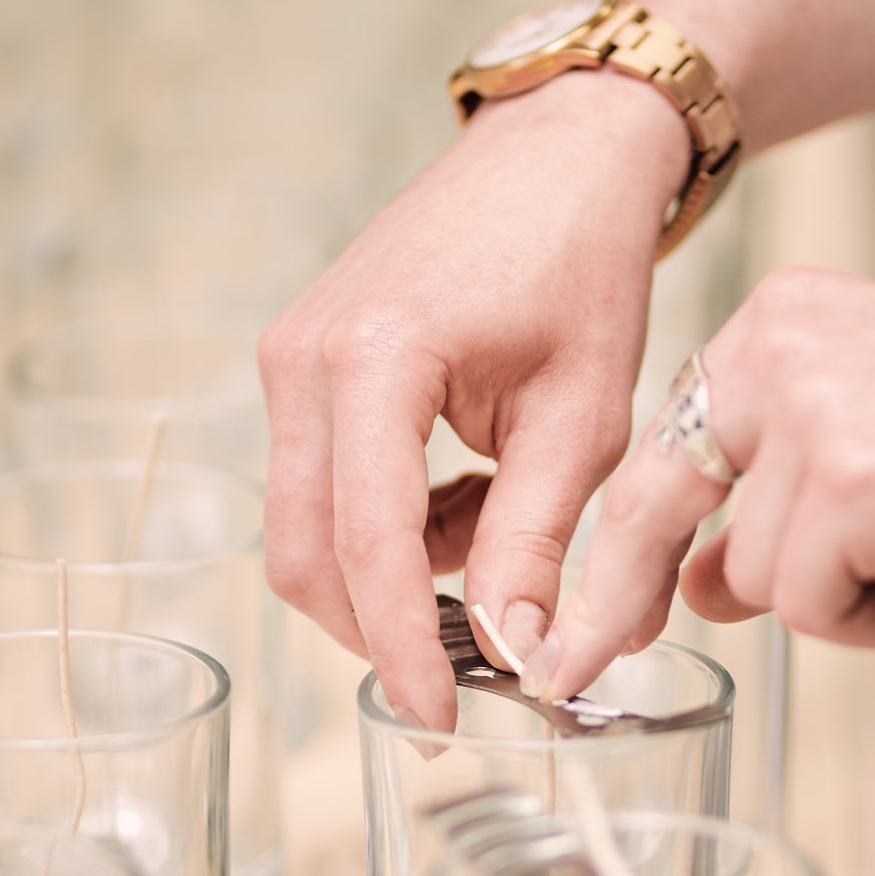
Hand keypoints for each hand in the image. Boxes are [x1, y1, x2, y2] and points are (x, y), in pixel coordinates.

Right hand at [259, 69, 689, 729]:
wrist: (557, 154)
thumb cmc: (583, 266)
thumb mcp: (582, 420)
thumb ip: (536, 545)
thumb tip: (517, 659)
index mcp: (373, 361)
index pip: (368, 548)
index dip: (402, 649)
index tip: (439, 721)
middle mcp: (304, 360)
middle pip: (307, 554)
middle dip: (383, 625)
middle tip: (471, 664)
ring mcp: (291, 359)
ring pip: (311, 527)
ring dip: (396, 571)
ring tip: (497, 531)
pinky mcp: (305, 366)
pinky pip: (325, 485)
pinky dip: (392, 524)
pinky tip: (468, 489)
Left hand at [522, 268, 874, 698]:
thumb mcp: (872, 457)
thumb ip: (773, 506)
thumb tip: (701, 586)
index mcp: (778, 327)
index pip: (666, 452)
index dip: (628, 549)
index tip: (591, 619)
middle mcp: (775, 351)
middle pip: (655, 505)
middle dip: (618, 602)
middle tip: (574, 667)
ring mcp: (806, 413)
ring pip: (757, 579)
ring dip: (846, 601)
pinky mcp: (846, 483)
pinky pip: (812, 609)